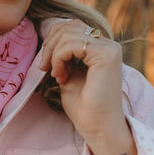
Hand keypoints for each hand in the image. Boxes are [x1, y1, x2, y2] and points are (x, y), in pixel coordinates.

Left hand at [40, 20, 136, 154]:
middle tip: (44, 67)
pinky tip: (60, 76)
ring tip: (54, 74)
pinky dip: (59, 58)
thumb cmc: (84, 108)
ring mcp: (109, 49)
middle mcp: (108, 45)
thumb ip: (63, 57)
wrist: (98, 128)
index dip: (54, 40)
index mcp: (101, 49)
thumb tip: (50, 40)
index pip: (73, 27)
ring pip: (68, 33)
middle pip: (70, 26)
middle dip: (50, 44)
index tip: (46, 65)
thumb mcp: (69, 75)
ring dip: (53, 53)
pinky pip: (71, 44)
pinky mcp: (106, 55)